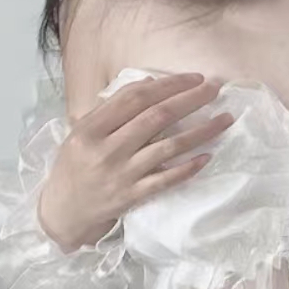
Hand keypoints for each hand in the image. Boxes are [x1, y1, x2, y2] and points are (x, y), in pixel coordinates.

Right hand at [37, 74, 234, 251]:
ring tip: (225, 119)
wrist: (64, 211)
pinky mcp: (133, 196)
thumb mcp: (82, 131)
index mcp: (91, 128)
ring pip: (168, 147)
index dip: (167, 84)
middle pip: (156, 117)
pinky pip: (166, 180)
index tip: (193, 78)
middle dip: (190, 99)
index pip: (135, 97)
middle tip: (215, 88)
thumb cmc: (75, 166)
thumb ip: (113, 108)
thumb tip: (150, 82)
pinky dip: (188, 168)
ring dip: (201, 131)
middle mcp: (107, 149)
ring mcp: (121, 174)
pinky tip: (208, 156)